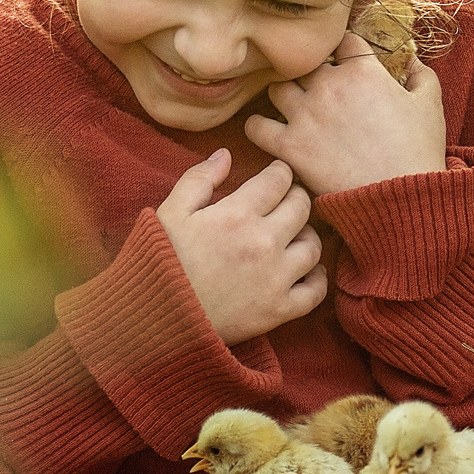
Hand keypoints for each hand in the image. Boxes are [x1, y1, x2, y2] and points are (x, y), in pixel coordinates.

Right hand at [156, 149, 327, 344]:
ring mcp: (275, 278)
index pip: (278, 180)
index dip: (280, 172)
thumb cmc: (160, 262)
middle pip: (302, 207)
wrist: (156, 318)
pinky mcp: (279, 310)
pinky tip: (307, 271)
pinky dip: (317, 278)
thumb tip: (225, 154)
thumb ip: (199, 179)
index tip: (277, 176)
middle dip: (296, 198)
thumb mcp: (171, 212)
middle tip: (287, 201)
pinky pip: (316, 291)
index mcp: (237, 214)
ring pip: (314, 246)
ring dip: (307, 235)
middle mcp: (264, 242)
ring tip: (296, 234)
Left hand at [243, 29, 446, 195]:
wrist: (401, 199)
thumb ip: (421, 73)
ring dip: (283, 92)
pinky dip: (257, 126)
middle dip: (312, 70)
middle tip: (319, 87)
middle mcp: (328, 86)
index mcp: (362, 71)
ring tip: (292, 105)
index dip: (345, 49)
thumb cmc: (418, 152)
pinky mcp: (289, 147)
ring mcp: (305, 115)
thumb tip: (410, 59)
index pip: (343, 40)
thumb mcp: (430, 105)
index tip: (347, 62)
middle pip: (306, 62)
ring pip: (276, 86)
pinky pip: (255, 127)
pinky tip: (268, 131)